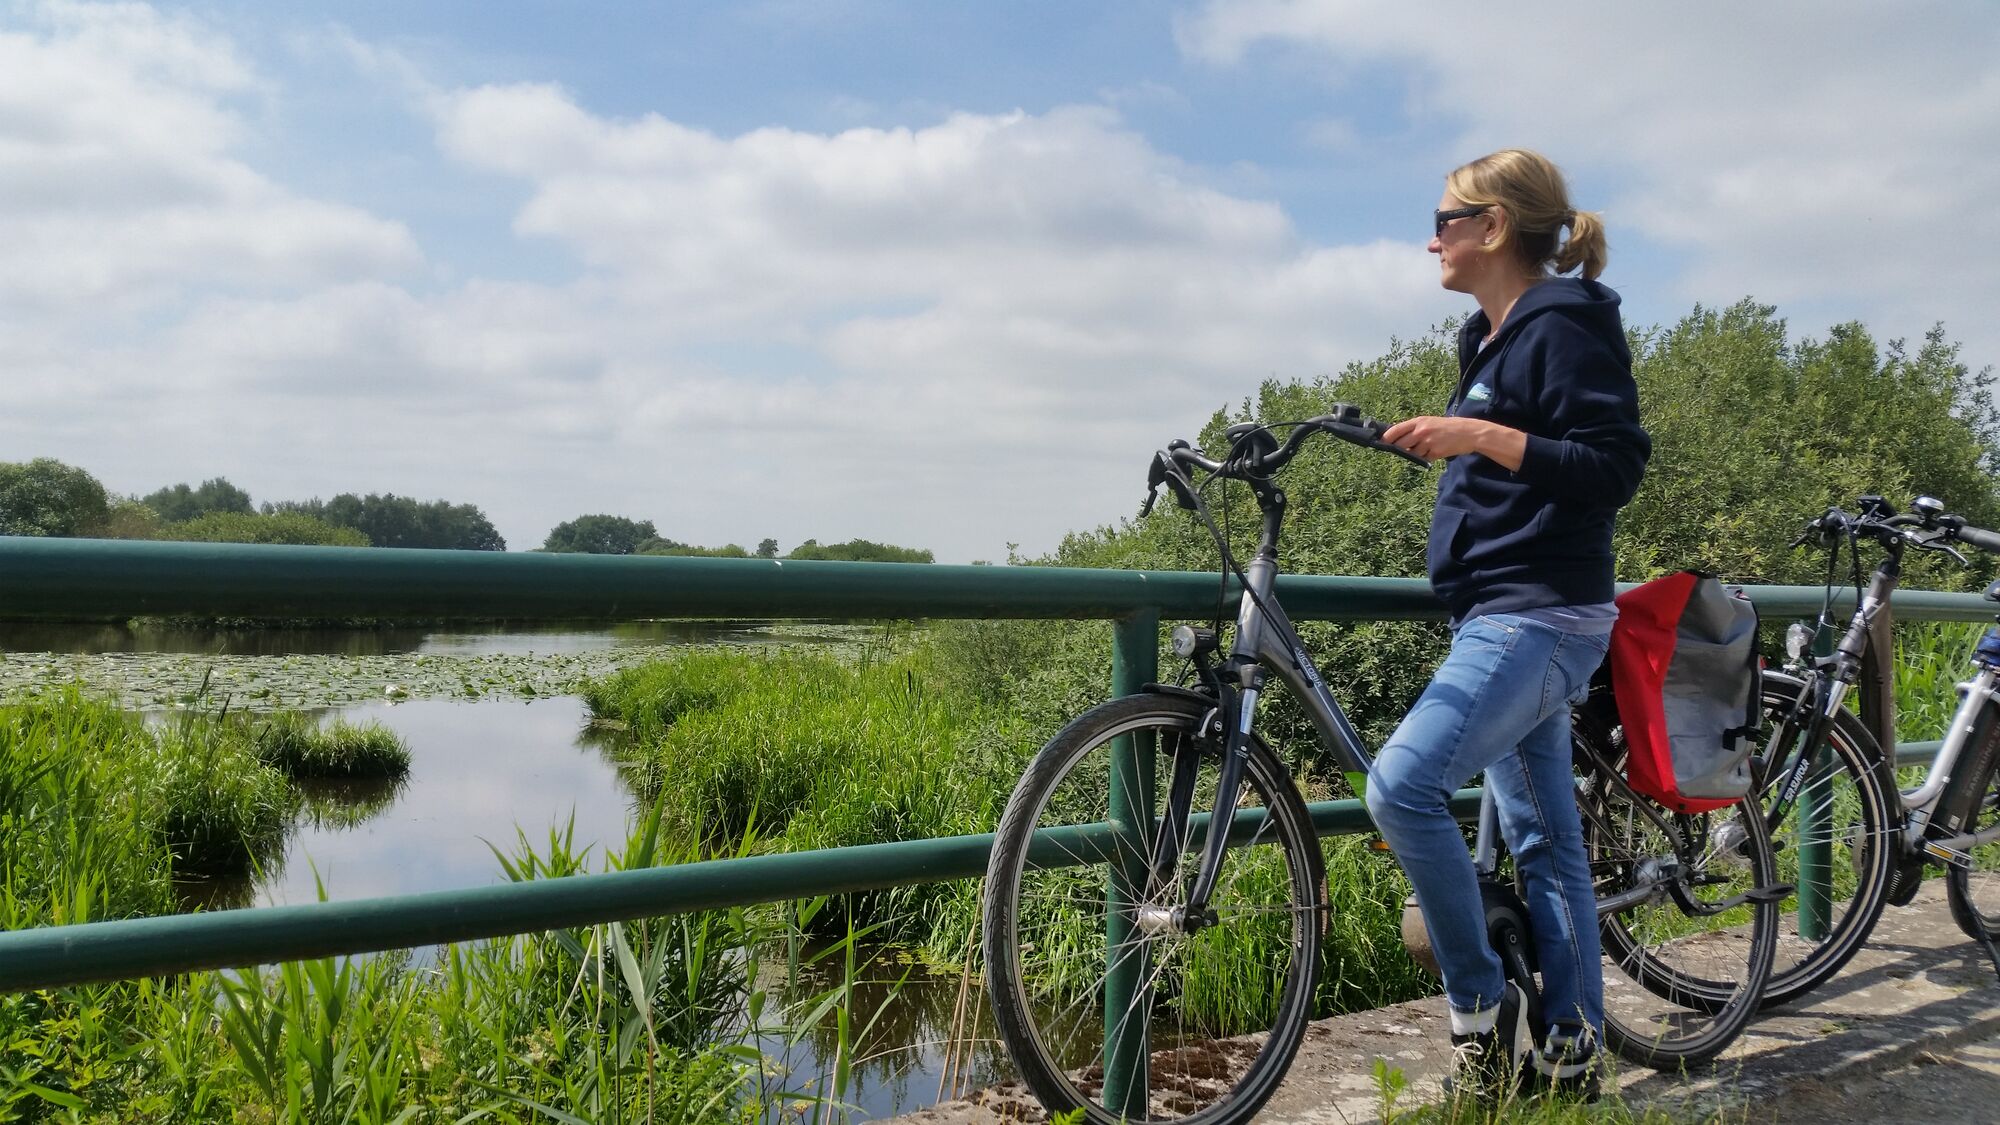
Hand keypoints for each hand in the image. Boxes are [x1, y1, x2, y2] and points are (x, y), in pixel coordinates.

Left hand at [1381, 416, 1526, 469]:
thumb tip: (1396, 438)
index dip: (1386, 438)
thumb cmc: (1447, 427)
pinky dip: (1427, 457)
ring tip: (1429, 446)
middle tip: (1406, 448)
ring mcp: (1427, 443)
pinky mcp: (1434, 453)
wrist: (1468, 432)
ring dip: (1417, 453)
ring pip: (1412, 453)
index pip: (1395, 430)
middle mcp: (1421, 431)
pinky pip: (1424, 458)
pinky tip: (1436, 450)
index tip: (1382, 443)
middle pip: (1400, 444)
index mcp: (1418, 422)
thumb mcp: (1430, 422)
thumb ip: (1414, 428)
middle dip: (1400, 448)